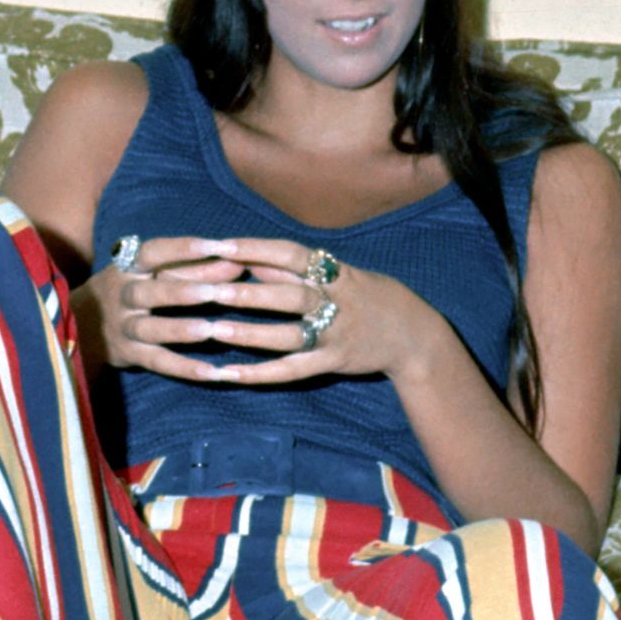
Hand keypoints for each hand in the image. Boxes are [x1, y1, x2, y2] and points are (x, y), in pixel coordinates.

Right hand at [73, 235, 251, 379]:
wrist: (78, 324)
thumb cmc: (131, 291)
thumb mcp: (154, 274)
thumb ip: (195, 269)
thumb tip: (237, 263)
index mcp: (128, 268)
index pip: (152, 253)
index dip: (183, 249)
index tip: (216, 246)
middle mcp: (122, 296)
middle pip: (146, 293)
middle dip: (180, 292)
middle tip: (214, 293)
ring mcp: (123, 327)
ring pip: (149, 329)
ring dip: (179, 330)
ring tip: (209, 330)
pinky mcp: (130, 355)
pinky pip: (157, 362)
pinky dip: (184, 368)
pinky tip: (213, 373)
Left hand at [174, 237, 437, 386]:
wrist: (413, 333)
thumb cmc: (363, 295)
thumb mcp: (334, 273)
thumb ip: (289, 268)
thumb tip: (245, 257)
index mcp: (332, 272)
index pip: (290, 255)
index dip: (255, 248)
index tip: (219, 245)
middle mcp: (335, 302)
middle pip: (289, 296)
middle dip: (248, 293)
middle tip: (207, 290)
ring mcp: (335, 335)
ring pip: (289, 336)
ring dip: (250, 334)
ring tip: (212, 330)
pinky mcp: (334, 363)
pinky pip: (293, 371)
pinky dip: (260, 374)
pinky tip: (228, 373)